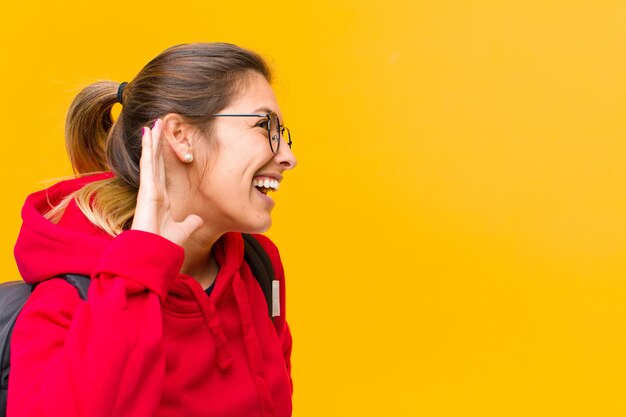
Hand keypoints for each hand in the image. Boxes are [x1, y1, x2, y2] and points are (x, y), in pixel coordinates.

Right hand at [131, 119, 203, 245]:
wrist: (154, 254)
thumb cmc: (163, 245)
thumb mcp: (183, 230)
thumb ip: (190, 223)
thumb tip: (198, 219)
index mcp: (161, 199)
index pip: (162, 172)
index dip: (162, 157)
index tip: (163, 143)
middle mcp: (154, 191)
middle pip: (155, 161)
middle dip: (156, 143)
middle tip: (157, 124)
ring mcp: (149, 189)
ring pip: (150, 159)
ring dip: (151, 140)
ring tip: (153, 123)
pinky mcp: (146, 189)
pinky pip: (148, 164)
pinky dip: (147, 149)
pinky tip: (147, 134)